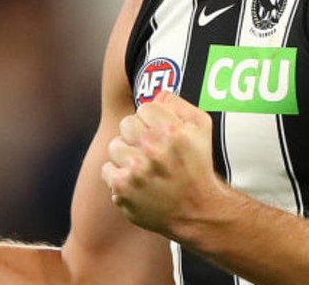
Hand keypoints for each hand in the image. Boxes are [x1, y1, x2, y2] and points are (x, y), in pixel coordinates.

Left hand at [101, 92, 223, 237]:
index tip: (161, 133)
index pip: (145, 108)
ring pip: (114, 146)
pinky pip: (107, 169)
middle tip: (151, 150)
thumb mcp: (201, 127)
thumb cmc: (198, 166)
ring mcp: (136, 170)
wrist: (196, 211)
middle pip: (127, 124)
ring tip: (143, 166)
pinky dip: (118, 175)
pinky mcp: (123, 189)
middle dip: (138, 135)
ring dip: (126, 154)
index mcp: (172, 131)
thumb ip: (178, 104)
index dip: (153, 120)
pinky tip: (135, 181)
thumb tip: (155, 95)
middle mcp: (153, 149)